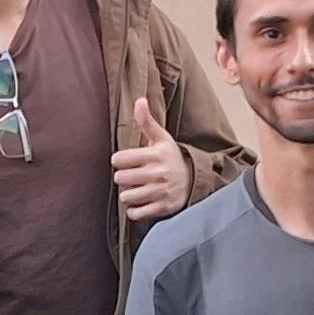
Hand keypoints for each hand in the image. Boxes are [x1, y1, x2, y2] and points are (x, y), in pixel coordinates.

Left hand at [110, 97, 190, 223]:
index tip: (126, 161)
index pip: (119, 159)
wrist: (194, 181)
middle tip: (132, 176)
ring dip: (128, 194)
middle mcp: (158, 173)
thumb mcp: (161, 138)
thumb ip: (146, 121)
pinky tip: (141, 202)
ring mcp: (160, 192)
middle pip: (120, 178)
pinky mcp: (162, 208)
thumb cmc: (171, 158)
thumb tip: (139, 100)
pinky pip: (135, 213)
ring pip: (126, 196)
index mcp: (155, 155)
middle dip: (123, 178)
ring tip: (137, 188)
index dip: (119, 160)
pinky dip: (134, 210)